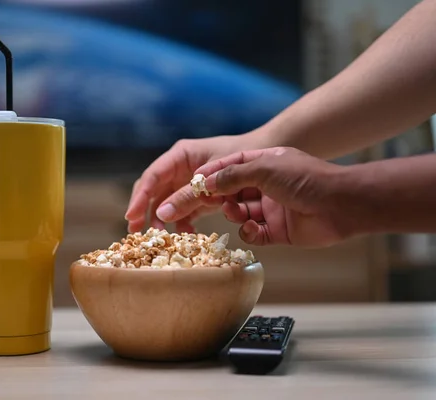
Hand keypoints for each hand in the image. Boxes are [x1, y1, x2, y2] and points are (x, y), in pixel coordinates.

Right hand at [124, 134, 262, 232]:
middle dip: (147, 212)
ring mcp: (203, 189)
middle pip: (158, 192)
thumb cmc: (265, 162)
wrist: (305, 178)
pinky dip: (189, 227)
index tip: (131, 217)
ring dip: (168, 223)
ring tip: (165, 240)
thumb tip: (165, 213)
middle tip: (137, 234)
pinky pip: (195, 218)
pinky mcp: (217, 205)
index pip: (154, 176)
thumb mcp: (232, 171)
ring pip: (175, 207)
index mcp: (188, 155)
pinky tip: (190, 237)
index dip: (141, 197)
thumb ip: (197, 191)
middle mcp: (191, 171)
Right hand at [159, 147, 350, 246]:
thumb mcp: (264, 168)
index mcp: (254, 163)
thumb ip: (230, 176)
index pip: (215, 170)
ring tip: (236, 213)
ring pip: (233, 215)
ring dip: (232, 214)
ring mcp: (265, 208)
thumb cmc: (306, 178)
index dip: (193, 181)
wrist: (344, 204)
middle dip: (201, 203)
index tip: (170, 193)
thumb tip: (201, 184)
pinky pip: (250, 234)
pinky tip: (254, 227)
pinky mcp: (274, 230)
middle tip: (172, 215)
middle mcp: (257, 185)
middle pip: (219, 195)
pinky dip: (248, 232)